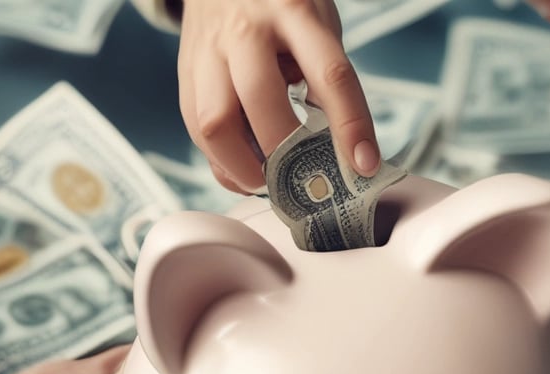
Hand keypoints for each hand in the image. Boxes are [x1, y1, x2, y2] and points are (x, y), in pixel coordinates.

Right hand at [177, 0, 378, 193]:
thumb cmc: (281, 7)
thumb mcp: (316, 25)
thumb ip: (326, 77)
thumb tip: (337, 148)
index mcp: (294, 11)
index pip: (329, 73)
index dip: (350, 124)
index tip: (363, 165)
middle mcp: (245, 29)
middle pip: (260, 100)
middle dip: (283, 154)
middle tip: (302, 180)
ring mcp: (208, 50)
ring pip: (214, 123)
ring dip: (242, 167)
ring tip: (266, 181)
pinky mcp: (186, 73)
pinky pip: (196, 129)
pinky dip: (221, 161)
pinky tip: (242, 167)